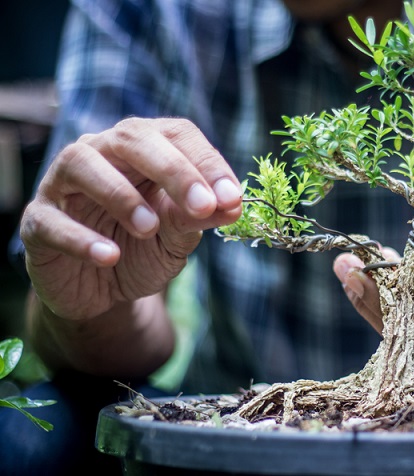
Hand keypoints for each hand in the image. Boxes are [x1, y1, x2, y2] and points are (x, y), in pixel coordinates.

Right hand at [20, 118, 241, 319]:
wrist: (101, 290)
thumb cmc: (142, 249)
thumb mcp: (177, 236)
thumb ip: (198, 218)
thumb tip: (232, 205)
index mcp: (144, 148)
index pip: (177, 134)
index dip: (207, 162)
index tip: (232, 198)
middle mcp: (101, 153)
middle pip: (132, 139)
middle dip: (173, 170)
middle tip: (203, 206)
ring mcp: (63, 184)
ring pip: (81, 164)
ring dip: (121, 195)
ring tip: (150, 228)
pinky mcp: (38, 221)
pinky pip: (52, 220)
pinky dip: (80, 238)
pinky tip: (108, 255)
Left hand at [334, 247, 413, 397]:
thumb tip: (388, 271)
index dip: (386, 295)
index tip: (352, 267)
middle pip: (411, 339)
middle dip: (374, 302)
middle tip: (349, 267)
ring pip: (407, 353)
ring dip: (383, 316)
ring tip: (375, 279)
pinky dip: (400, 333)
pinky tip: (397, 307)